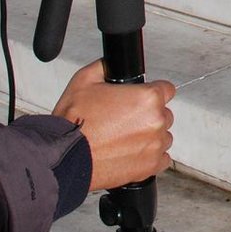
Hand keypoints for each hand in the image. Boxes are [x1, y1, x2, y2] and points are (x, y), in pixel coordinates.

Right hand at [52, 60, 175, 191]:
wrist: (63, 158)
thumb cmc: (74, 122)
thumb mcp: (85, 79)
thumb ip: (106, 67)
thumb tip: (112, 65)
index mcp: (148, 97)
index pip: (166, 89)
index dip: (151, 92)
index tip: (141, 99)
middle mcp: (156, 120)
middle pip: (164, 113)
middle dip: (148, 115)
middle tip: (125, 120)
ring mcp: (154, 145)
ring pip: (162, 136)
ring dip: (149, 136)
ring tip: (124, 138)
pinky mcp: (149, 167)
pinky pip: (161, 158)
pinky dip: (149, 156)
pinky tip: (131, 153)